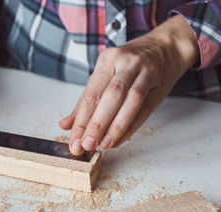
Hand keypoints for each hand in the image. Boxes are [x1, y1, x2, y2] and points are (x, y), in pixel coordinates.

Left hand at [59, 15, 198, 154]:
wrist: (165, 46)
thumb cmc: (129, 63)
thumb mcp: (105, 74)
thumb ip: (86, 100)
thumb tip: (66, 125)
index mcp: (107, 60)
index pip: (91, 94)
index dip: (80, 120)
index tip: (74, 140)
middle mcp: (126, 63)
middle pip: (109, 97)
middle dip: (96, 124)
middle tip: (86, 144)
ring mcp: (145, 71)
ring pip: (130, 102)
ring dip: (115, 127)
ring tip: (103, 144)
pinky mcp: (159, 83)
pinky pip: (144, 109)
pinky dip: (130, 127)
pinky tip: (119, 139)